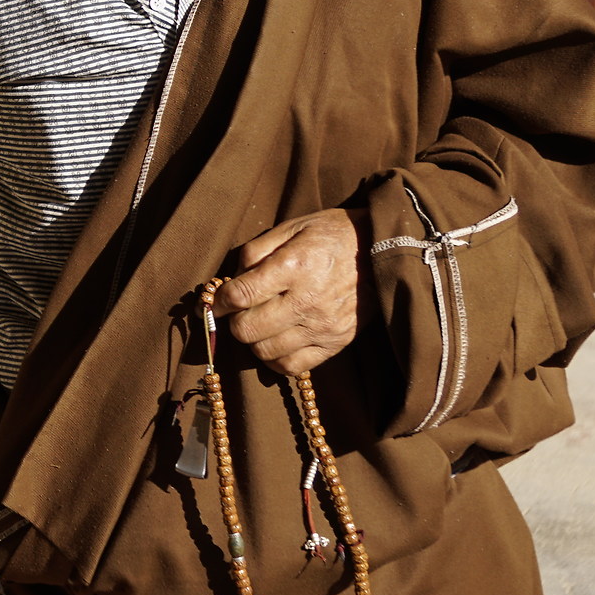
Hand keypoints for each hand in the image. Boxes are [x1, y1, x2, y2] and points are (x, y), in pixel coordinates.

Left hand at [218, 208, 366, 375]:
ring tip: (259, 324)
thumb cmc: (331, 235)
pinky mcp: (336, 342)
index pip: (240, 295)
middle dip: (233, 321)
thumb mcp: (291, 227)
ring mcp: (323, 325)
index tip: (210, 303)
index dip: (216, 302)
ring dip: (253, 340)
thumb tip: (230, 279)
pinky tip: (274, 342)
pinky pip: (292, 366)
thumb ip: (255, 251)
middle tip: (238, 312)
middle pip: (247, 329)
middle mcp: (307, 300)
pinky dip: (275, 359)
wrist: (383, 249)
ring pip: (265, 351)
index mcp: (293, 266)